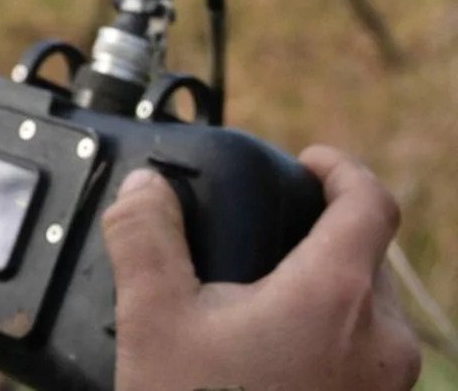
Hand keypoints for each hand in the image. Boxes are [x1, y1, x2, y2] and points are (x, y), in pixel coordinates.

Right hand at [104, 145, 420, 390]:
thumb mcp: (152, 320)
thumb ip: (146, 237)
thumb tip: (146, 188)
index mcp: (336, 295)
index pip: (370, 201)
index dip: (340, 168)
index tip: (306, 164)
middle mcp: (382, 340)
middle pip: (367, 258)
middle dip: (315, 241)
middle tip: (256, 244)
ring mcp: (386, 388)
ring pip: (366, 313)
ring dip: (320, 296)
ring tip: (252, 312)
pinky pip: (362, 360)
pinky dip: (324, 343)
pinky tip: (263, 363)